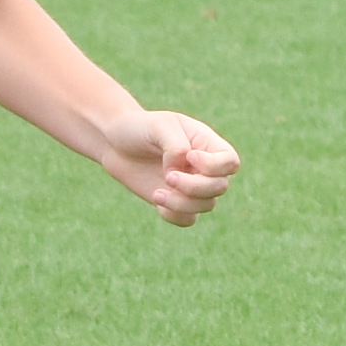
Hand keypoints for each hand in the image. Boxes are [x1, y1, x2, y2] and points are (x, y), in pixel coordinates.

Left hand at [94, 108, 237, 226]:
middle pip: (220, 187)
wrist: (115, 143)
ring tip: (157, 194)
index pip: (230, 161)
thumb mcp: (159, 126)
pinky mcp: (176, 201)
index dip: (215, 165)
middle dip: (195, 186)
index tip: (189, 156)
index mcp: (207, 144)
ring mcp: (192, 186)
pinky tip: (157, 200)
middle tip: (169, 177)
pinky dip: (174, 215)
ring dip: (182, 203)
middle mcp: (204, 167)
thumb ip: (176, 146)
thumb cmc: (140, 128)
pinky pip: (188, 219)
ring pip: (206, 205)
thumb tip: (183, 170)